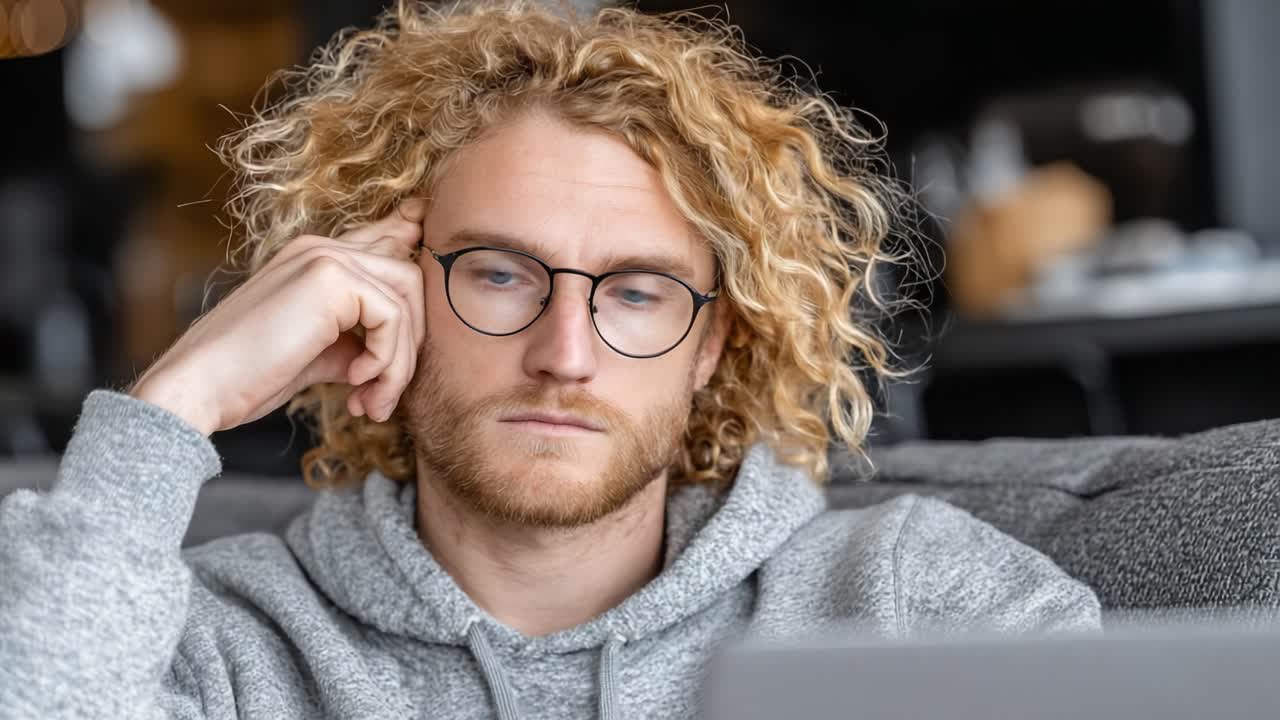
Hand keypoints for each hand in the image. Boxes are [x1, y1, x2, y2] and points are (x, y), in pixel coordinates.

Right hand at [129, 200, 427, 435]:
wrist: (199, 388)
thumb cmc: (250, 376)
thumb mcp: (318, 351)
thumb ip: (358, 337)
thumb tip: (399, 346)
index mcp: (314, 258)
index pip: (383, 239)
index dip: (415, 247)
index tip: (433, 272)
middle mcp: (322, 248)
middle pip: (410, 277)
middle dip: (410, 343)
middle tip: (381, 396)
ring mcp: (325, 257)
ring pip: (408, 298)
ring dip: (399, 361)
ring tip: (370, 400)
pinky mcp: (329, 278)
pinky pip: (392, 317)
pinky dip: (385, 360)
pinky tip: (353, 385)